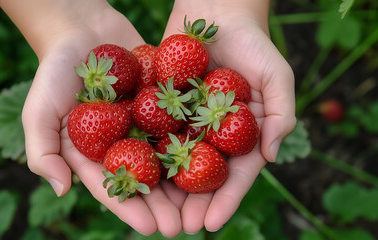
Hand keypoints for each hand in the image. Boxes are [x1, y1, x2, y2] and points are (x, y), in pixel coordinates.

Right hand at [0, 0, 181, 236]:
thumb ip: (44, 151)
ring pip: (166, 156)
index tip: (151, 227)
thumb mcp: (39, 112)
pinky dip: (194, 139)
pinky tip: (215, 156)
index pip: (113, 186)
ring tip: (204, 202)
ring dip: (184, 180)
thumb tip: (61, 191)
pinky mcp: (161, 102)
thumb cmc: (54, 70)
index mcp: (94, 152)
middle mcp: (121, 141)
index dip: (131, 209)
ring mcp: (142, 122)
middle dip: (163, 203)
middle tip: (183, 226)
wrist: (81, 28)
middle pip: (144, 178)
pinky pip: (178, 122)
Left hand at [161, 0, 296, 232]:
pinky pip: (153, 133)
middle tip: (179, 227)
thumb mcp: (278, 76)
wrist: (216, 11)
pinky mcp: (163, 107)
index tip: (211, 224)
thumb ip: (281, 116)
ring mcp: (186, 122)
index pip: (234, 174)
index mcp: (240, 134)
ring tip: (156, 214)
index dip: (224, 201)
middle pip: (201, 176)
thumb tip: (271, 158)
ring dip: (165, 189)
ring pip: (174, 162)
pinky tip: (133, 175)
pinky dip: (143, 154)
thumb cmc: (253, 43)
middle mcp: (212, 133)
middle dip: (192, 203)